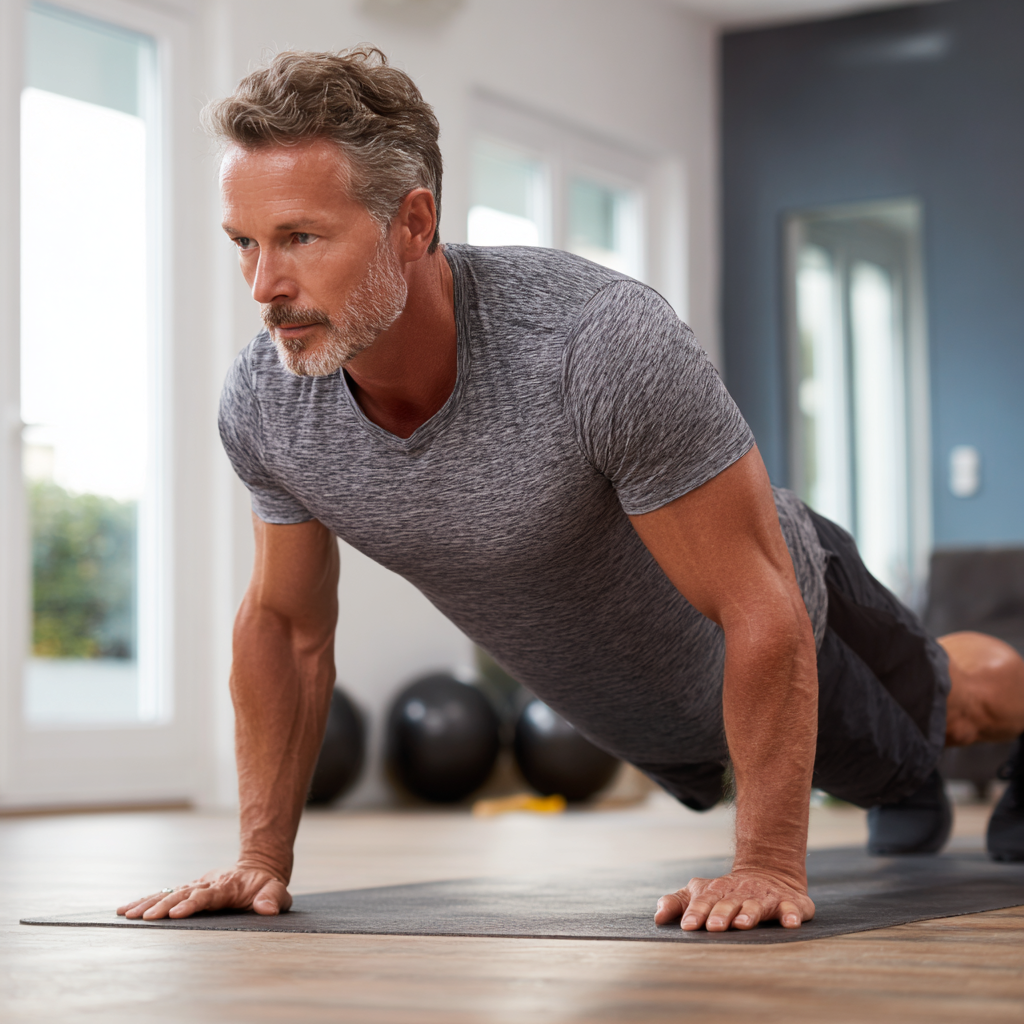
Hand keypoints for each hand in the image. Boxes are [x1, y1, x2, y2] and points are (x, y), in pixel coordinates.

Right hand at [116, 863, 291, 919]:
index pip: (207, 896)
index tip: (176, 912)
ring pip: (169, 892)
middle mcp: (207, 884)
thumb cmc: (266, 885)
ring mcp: (196, 886)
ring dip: (148, 903)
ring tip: (127, 914)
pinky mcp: (188, 889)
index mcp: (226, 887)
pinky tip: (126, 909)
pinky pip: (165, 894)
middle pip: (182, 893)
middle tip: (145, 917)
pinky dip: (145, 900)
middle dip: (163, 905)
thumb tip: (268, 908)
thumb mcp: (276, 891)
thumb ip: (273, 898)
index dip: (192, 903)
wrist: (258, 867)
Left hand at [654, 868, 813, 930]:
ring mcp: (764, 897)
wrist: (767, 873)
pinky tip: (790, 923)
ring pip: (756, 906)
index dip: (696, 913)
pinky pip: (791, 908)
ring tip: (742, 924)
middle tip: (714, 927)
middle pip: (727, 904)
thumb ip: (678, 903)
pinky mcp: (788, 903)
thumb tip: (657, 917)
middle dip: (720, 914)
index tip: (687, 926)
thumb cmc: (726, 893)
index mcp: (716, 892)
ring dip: (749, 914)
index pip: (703, 902)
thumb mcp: (700, 893)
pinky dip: (791, 914)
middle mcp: (739, 894)